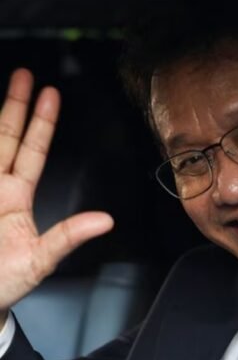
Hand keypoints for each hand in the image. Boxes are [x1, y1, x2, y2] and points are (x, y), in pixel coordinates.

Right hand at [0, 69, 113, 324]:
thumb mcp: (39, 259)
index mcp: (16, 198)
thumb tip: (105, 221)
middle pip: (5, 137)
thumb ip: (68, 236)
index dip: (41, 123)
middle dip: (14, 105)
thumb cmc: (3, 283)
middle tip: (24, 75)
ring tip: (5, 87)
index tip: (49, 96)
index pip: (31, 151)